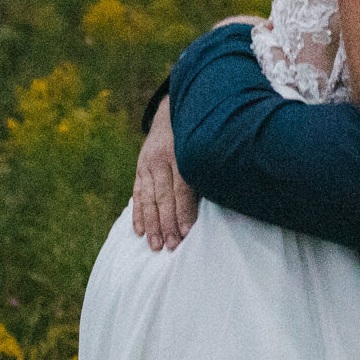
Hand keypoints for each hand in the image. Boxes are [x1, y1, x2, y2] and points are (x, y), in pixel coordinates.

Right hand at [132, 97, 198, 250]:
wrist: (171, 113)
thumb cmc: (198, 137)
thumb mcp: (204, 148)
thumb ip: (206, 171)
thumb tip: (223, 198)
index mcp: (181, 153)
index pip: (182, 188)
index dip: (184, 212)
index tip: (187, 233)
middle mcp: (160, 159)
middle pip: (163, 197)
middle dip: (167, 224)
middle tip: (172, 246)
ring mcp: (146, 164)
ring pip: (148, 198)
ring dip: (151, 224)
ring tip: (156, 246)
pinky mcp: (139, 168)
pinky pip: (137, 194)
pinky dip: (137, 214)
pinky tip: (139, 232)